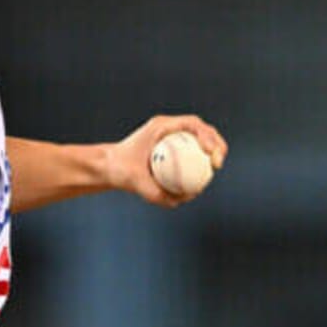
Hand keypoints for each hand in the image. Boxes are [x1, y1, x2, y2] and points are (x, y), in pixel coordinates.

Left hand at [104, 114, 227, 207]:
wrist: (108, 168)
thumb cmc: (117, 169)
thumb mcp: (132, 181)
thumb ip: (152, 191)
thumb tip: (175, 202)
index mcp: (161, 126)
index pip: (192, 124)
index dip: (207, 135)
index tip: (210, 151)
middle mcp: (170, 130)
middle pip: (202, 131)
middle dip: (217, 143)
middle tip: (218, 163)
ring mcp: (173, 140)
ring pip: (199, 143)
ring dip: (213, 152)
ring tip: (215, 168)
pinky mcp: (173, 151)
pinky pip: (190, 157)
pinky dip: (199, 165)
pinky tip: (202, 180)